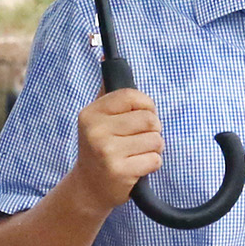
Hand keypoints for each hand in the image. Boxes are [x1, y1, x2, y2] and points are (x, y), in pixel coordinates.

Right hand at [62, 88, 166, 213]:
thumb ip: (107, 93)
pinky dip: (152, 164)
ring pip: (155, 140)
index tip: (143, 115)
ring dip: (153, 148)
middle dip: (153, 130)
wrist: (88, 188)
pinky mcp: (120, 172)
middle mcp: (96, 131)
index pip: (131, 96)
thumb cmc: (99, 149)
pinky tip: (137, 167)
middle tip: (140, 139)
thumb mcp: (96, 120)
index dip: (146, 105)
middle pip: (149, 119)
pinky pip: (154, 160)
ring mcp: (107, 152)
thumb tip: (105, 57)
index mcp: (91, 114)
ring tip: (137, 154)